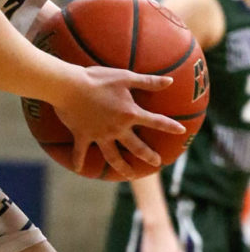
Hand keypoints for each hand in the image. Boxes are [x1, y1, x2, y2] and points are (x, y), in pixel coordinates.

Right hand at [54, 66, 185, 178]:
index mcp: (130, 114)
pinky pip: (81, 152)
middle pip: (137, 147)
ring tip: (130, 175)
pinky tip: (78, 169)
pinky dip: (79, 161)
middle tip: (157, 162)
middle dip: (149, 156)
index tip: (181, 131)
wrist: (70, 86)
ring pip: (114, 157)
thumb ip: (148, 81)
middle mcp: (118, 129)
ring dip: (123, 168)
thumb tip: (170, 81)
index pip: (156, 121)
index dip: (170, 126)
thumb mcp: (125, 76)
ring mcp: (100, 135)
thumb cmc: (97, 79)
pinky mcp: (83, 136)